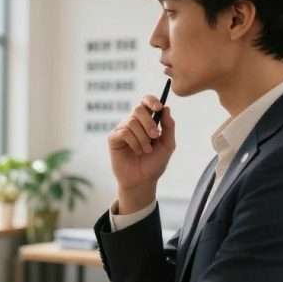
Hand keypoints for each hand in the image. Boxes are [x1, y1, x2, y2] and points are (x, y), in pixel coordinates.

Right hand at [108, 96, 175, 211]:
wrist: (143, 180)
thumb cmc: (154, 163)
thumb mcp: (167, 145)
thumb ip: (169, 127)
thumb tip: (166, 108)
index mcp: (147, 121)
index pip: (146, 101)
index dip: (151, 101)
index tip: (159, 108)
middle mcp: (133, 122)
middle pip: (139, 109)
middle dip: (149, 122)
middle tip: (155, 136)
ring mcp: (122, 129)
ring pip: (132, 122)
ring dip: (143, 138)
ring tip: (146, 150)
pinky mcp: (114, 138)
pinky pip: (124, 132)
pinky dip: (134, 142)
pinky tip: (137, 151)